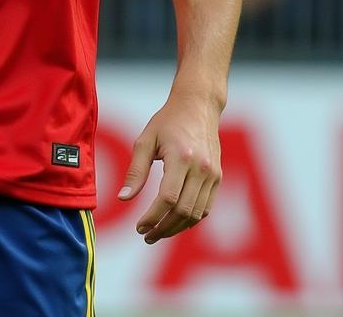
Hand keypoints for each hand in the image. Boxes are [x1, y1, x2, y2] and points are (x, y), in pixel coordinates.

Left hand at [117, 90, 221, 243]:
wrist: (198, 106)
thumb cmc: (167, 122)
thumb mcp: (145, 140)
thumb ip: (136, 171)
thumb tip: (124, 198)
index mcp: (181, 157)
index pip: (168, 198)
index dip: (153, 216)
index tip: (139, 226)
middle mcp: (201, 168)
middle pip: (183, 211)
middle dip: (163, 228)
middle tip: (145, 235)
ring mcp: (212, 174)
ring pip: (196, 214)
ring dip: (176, 228)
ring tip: (157, 232)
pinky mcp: (218, 178)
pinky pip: (205, 208)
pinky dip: (190, 220)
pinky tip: (174, 222)